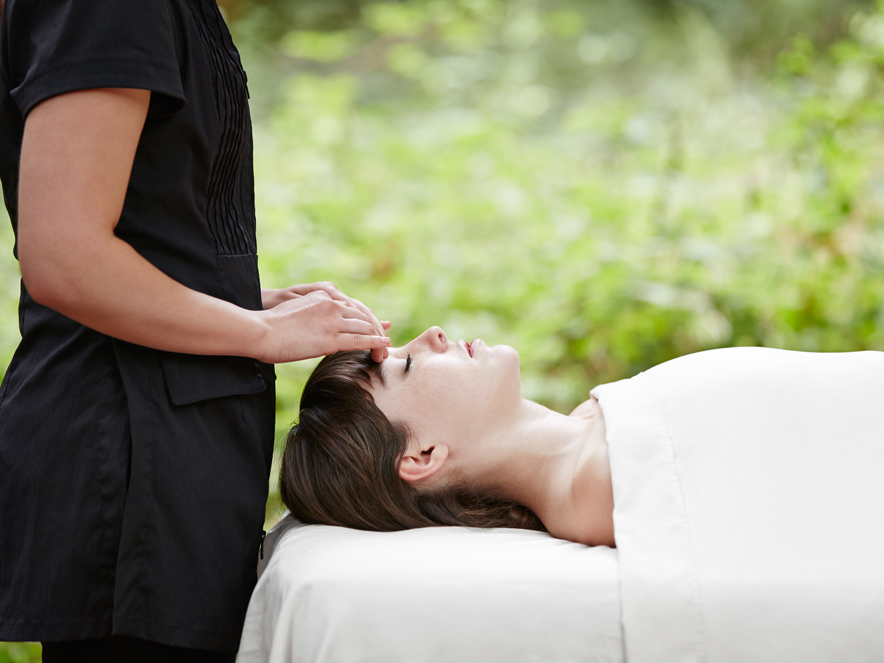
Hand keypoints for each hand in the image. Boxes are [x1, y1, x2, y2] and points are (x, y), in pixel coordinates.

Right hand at [256, 289, 390, 363]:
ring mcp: (332, 321)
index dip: (366, 317)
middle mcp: (331, 304)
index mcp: (323, 296)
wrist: (261, 331)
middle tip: (383, 342)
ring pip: (364, 328)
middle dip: (374, 329)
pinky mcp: (331, 338)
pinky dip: (375, 343)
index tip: (377, 324)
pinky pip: (360, 340)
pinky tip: (383, 345)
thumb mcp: (296, 312)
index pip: (352, 306)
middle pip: (362, 316)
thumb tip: (324, 333)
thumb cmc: (271, 326)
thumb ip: (314, 317)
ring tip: (384, 350)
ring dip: (377, 339)